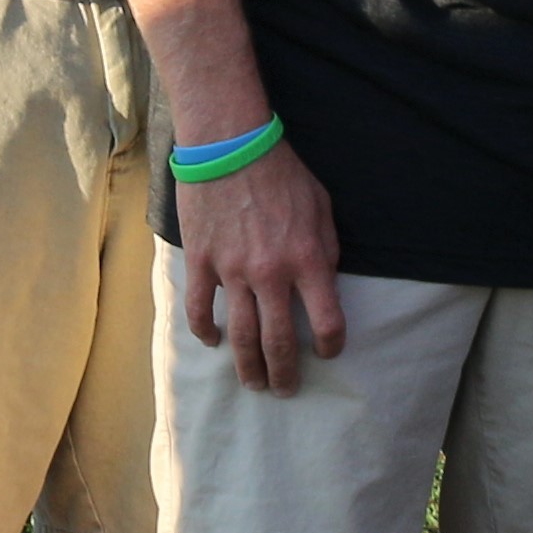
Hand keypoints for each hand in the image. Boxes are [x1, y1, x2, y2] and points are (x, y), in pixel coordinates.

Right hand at [175, 143, 347, 396]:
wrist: (230, 144)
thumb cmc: (281, 171)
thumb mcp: (322, 206)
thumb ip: (326, 249)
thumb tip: (325, 283)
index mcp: (307, 259)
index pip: (327, 322)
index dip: (331, 345)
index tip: (328, 353)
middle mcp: (271, 273)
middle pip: (280, 342)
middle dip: (285, 373)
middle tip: (285, 389)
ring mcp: (232, 271)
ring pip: (240, 335)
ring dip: (247, 366)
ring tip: (253, 383)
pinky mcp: (202, 262)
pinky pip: (200, 308)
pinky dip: (205, 331)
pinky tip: (212, 343)